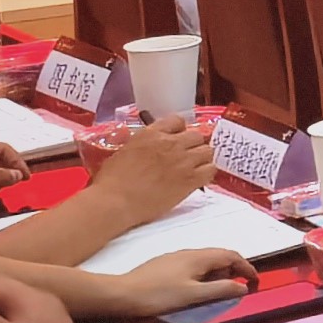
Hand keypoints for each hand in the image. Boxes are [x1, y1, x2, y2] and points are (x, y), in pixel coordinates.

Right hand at [81, 121, 215, 229]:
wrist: (115, 201)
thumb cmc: (112, 179)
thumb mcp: (124, 150)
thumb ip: (142, 144)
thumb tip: (148, 147)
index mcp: (152, 134)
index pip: (177, 120)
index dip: (179, 130)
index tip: (177, 139)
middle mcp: (171, 143)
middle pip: (197, 135)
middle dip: (193, 144)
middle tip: (186, 156)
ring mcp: (183, 161)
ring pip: (207, 151)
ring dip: (202, 158)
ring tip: (194, 168)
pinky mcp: (190, 180)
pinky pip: (211, 170)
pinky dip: (207, 173)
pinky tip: (198, 179)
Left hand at [85, 249, 253, 320]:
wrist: (122, 294)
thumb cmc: (158, 295)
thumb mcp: (193, 296)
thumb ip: (220, 290)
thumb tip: (242, 287)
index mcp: (199, 257)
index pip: (231, 255)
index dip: (246, 267)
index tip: (254, 281)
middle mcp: (188, 252)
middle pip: (218, 256)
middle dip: (232, 270)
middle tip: (237, 288)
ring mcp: (174, 257)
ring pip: (204, 261)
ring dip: (217, 273)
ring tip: (218, 291)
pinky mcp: (164, 265)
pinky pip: (192, 265)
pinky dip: (203, 275)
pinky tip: (195, 289)